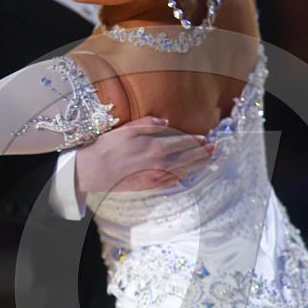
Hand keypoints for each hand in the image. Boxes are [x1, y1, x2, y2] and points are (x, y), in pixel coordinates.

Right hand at [74, 116, 214, 193]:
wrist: (93, 170)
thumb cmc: (108, 147)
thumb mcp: (127, 129)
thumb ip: (148, 124)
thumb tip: (166, 122)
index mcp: (155, 147)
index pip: (181, 142)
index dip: (194, 140)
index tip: (205, 138)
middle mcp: (159, 164)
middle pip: (187, 158)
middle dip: (202, 153)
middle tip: (214, 149)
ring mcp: (155, 177)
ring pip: (182, 170)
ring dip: (197, 165)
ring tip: (207, 160)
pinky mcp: (149, 186)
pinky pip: (171, 181)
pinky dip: (182, 176)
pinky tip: (187, 173)